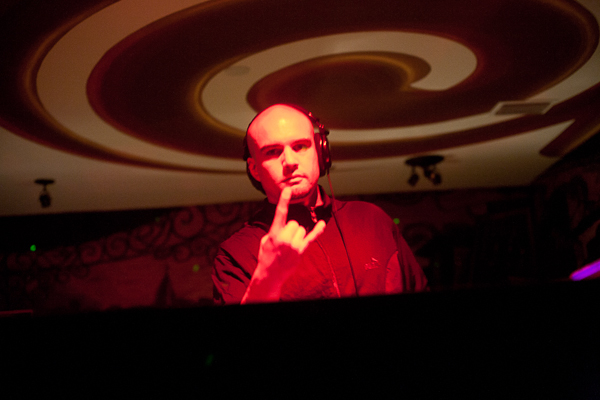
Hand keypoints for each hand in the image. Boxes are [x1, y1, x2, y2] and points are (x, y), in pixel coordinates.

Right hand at [241, 187, 325, 302]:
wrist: (270, 274)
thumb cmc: (266, 256)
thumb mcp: (265, 241)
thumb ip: (274, 230)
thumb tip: (284, 225)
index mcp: (274, 233)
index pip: (280, 214)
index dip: (284, 201)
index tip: (287, 190)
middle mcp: (285, 238)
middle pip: (294, 223)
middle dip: (291, 229)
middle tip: (284, 240)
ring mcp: (294, 245)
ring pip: (301, 230)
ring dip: (297, 235)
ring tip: (289, 246)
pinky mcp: (301, 251)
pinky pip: (312, 237)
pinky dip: (318, 230)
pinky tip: (322, 223)